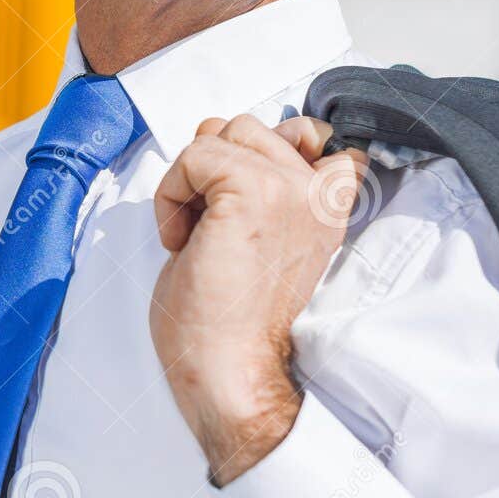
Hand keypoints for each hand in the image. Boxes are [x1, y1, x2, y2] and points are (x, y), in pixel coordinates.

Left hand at [149, 115, 368, 485]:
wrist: (229, 371)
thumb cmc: (229, 315)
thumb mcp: (261, 235)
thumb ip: (262, 184)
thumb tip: (222, 133)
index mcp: (328, 206)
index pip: (316, 133)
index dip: (264, 150)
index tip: (236, 200)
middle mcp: (319, 193)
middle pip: (249, 126)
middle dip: (212, 168)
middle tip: (209, 227)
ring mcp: (290, 190)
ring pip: (220, 132)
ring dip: (190, 180)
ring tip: (196, 234)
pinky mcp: (252, 194)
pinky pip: (194, 155)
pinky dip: (171, 194)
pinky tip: (182, 240)